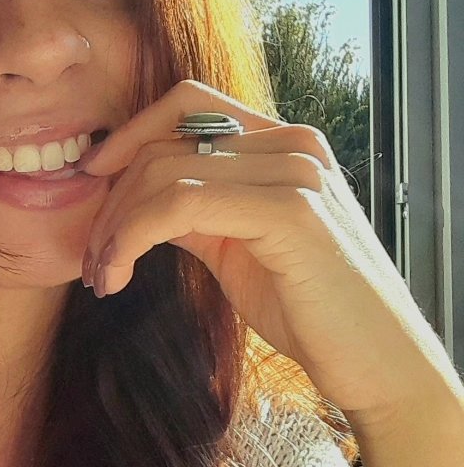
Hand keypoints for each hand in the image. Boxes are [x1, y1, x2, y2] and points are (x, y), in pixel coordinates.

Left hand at [76, 79, 462, 421]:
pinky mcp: (289, 210)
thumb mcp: (235, 245)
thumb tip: (133, 196)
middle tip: (92, 256)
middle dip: (111, 200)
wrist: (375, 363)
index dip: (130, 133)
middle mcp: (293, 143)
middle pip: (164, 142)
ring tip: (103, 274)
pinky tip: (120, 274)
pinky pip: (179, 206)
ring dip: (115, 227)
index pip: (187, 103)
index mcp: (282, 143)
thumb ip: (194, 209)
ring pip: (163, 173)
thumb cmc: (305, 307)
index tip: (91, 177)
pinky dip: (132, 238)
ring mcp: (294, 171)